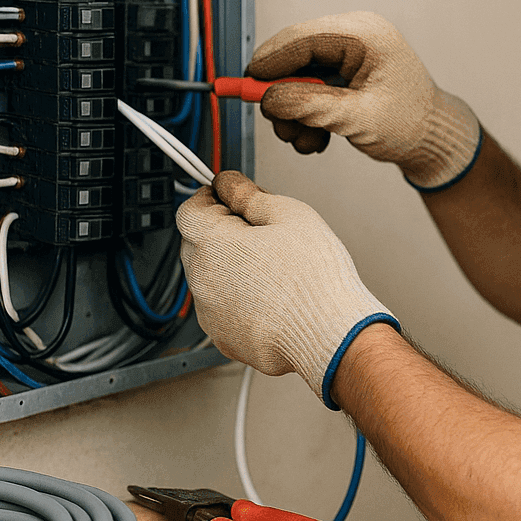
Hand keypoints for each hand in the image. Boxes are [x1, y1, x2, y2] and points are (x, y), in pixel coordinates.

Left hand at [176, 171, 397, 406]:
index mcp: (211, 244)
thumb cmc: (315, 280)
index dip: (210, 198)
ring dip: (230, 266)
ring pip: (210, 277)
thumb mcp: (289, 213)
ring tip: (273, 268)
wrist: (331, 335)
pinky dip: (238, 297)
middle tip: (262, 232)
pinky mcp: (224, 337)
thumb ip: (248, 193)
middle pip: (196, 243)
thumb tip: (228, 183)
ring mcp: (210, 314)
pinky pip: (222, 307)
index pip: (189, 210)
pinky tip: (272, 294)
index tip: (229, 197)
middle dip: (221, 231)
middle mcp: (202, 281)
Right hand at [249, 11, 481, 190]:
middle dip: (283, 95)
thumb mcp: (356, 119)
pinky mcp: (344, 71)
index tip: (246, 86)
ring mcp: (349, 53)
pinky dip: (306, 113)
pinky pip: (310, 86)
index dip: (270, 62)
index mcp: (364, 35)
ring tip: (306, 140)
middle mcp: (355, 36)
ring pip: (299, 75)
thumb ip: (310, 106)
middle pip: (295, 56)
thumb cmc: (410, 124)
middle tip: (280, 126)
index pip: (302, 38)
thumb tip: (268, 99)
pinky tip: (317, 137)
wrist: (432, 139)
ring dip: (294, 112)